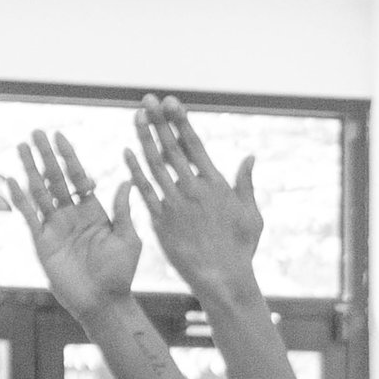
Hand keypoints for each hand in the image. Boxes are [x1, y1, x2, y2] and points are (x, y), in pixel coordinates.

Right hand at [5, 131, 139, 319]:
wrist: (104, 302)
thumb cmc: (121, 274)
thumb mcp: (128, 239)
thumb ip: (123, 210)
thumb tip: (125, 180)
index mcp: (94, 211)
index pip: (78, 177)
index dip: (69, 157)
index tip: (60, 136)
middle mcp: (72, 215)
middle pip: (56, 178)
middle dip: (46, 156)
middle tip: (36, 132)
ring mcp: (55, 226)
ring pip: (40, 191)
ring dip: (30, 169)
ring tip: (21, 146)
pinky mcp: (42, 241)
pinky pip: (29, 216)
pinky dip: (21, 199)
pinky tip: (13, 180)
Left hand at [126, 99, 261, 302]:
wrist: (224, 278)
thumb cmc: (240, 249)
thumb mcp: (251, 215)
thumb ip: (246, 184)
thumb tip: (250, 156)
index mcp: (216, 185)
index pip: (194, 144)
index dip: (181, 122)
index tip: (171, 102)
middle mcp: (194, 189)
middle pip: (172, 148)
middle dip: (159, 121)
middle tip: (148, 99)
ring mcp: (176, 204)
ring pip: (155, 164)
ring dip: (144, 138)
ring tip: (136, 116)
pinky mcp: (162, 220)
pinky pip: (144, 190)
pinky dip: (135, 170)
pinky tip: (126, 152)